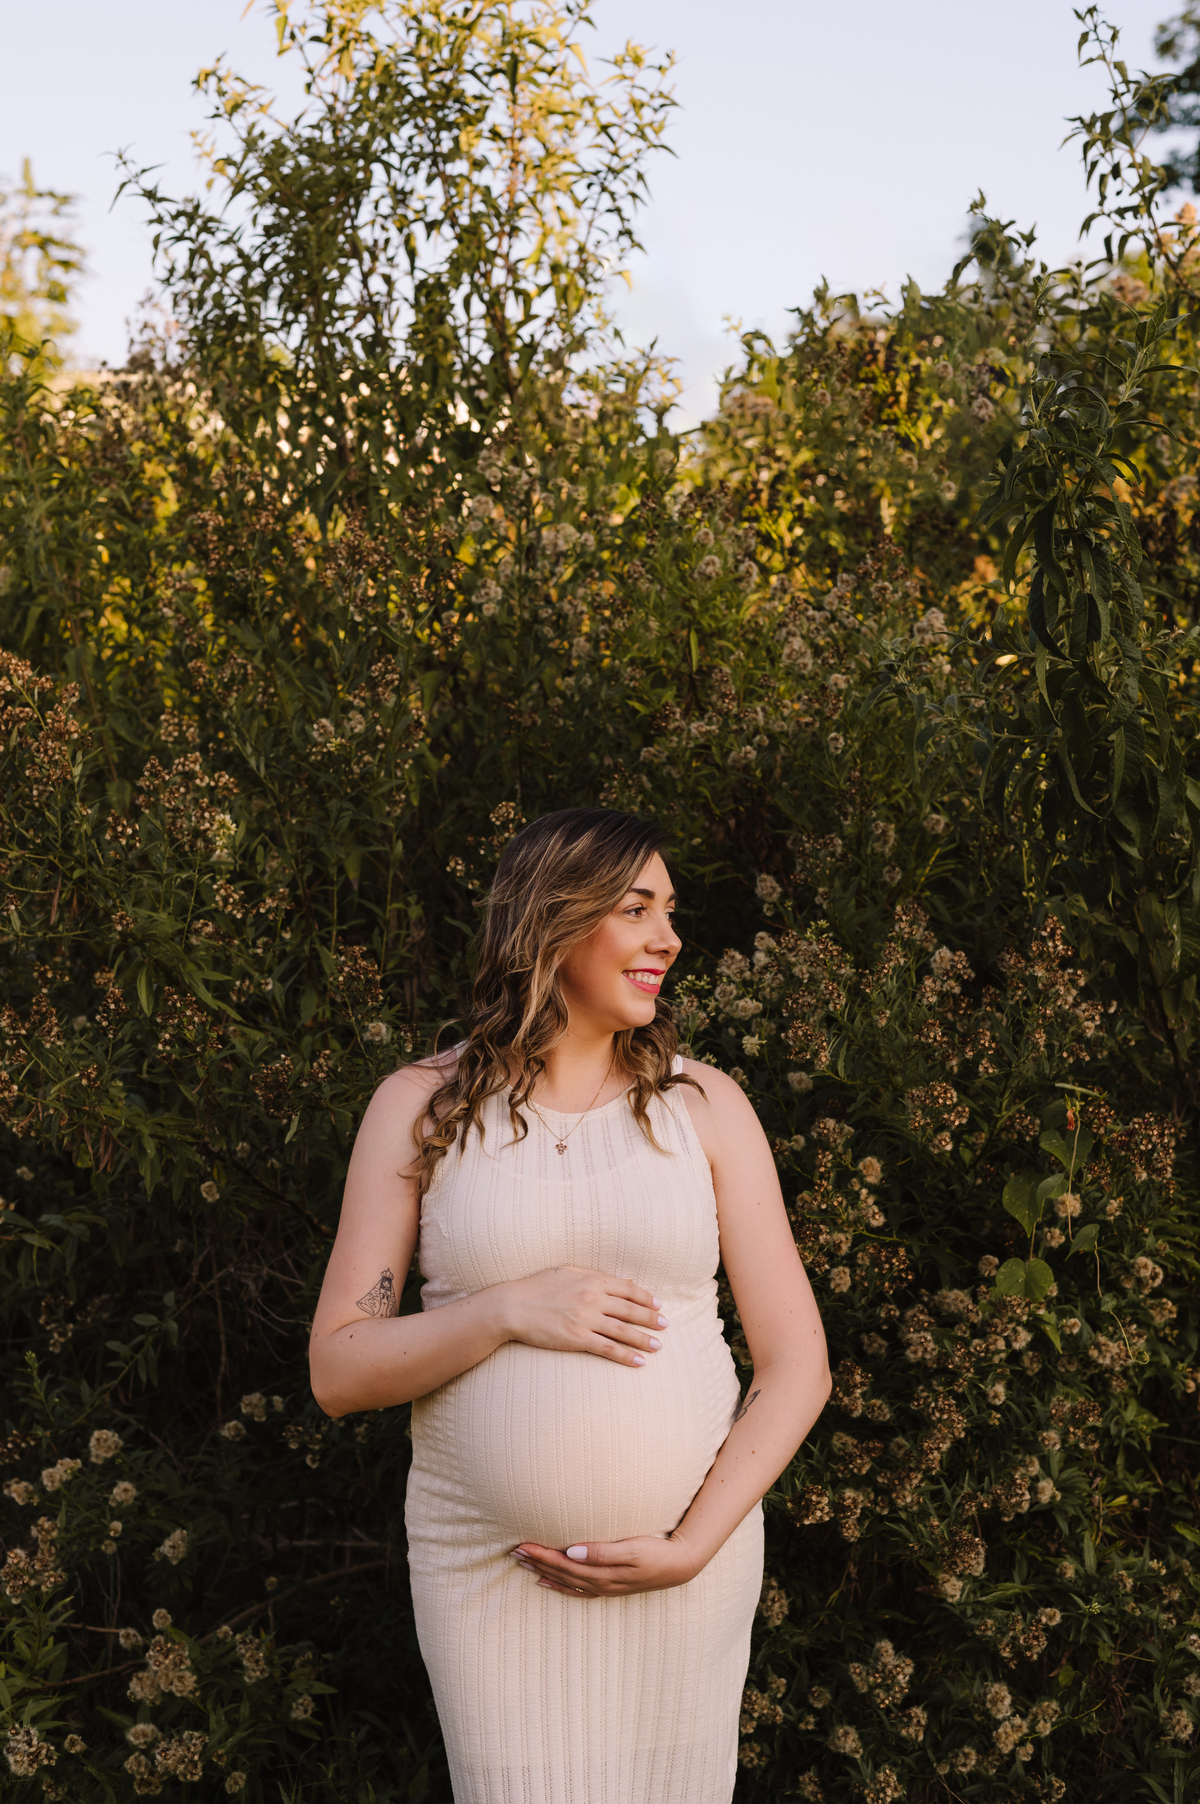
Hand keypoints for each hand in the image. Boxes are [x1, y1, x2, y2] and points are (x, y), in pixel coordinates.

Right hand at [497, 1266, 668, 1367]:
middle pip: (630, 1310)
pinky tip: (639, 1362)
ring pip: (623, 1330)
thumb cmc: (537, 1287)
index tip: (658, 1305)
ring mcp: (586, 1319)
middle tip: (666, 1325)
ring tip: (658, 1346)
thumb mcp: (568, 1271)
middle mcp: (593, 1298)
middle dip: (651, 1318)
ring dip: (644, 1339)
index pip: (628, 1289)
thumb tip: (624, 1281)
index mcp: (592, 1279)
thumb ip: (596, 1275)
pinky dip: (626, 1356)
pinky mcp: (577, 1338)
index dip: (646, 1298)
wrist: (512, 1306)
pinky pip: (608, 1348)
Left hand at [511, 1533, 699, 1596]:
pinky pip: (576, 1591)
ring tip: (523, 1563)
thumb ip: (602, 1552)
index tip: (522, 1545)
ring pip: (565, 1582)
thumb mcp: (632, 1549)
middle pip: (560, 1573)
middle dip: (537, 1562)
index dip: (542, 1555)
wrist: (678, 1566)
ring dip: (543, 1572)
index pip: (564, 1564)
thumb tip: (572, 1552)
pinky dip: (559, 1587)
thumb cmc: (655, 1552)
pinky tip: (546, 1582)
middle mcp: (599, 1583)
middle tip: (515, 1551)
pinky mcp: (609, 1588)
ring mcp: (604, 1588)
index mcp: (602, 1573)